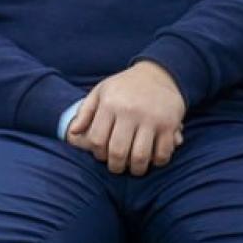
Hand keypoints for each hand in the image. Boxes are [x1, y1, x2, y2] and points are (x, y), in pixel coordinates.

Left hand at [68, 61, 185, 174]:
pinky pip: (163, 153)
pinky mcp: (169, 124)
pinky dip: (158, 162)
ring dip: (136, 169)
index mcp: (110, 104)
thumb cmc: (124, 86)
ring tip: (134, 168)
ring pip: (140, 156)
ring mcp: (151, 118)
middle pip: (118, 151)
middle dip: (116, 166)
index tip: (103, 155)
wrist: (158, 73)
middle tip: (117, 167)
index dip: (98, 153)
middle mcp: (130, 111)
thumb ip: (85, 112)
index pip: (97, 140)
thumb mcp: (101, 92)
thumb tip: (73, 133)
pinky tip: (153, 159)